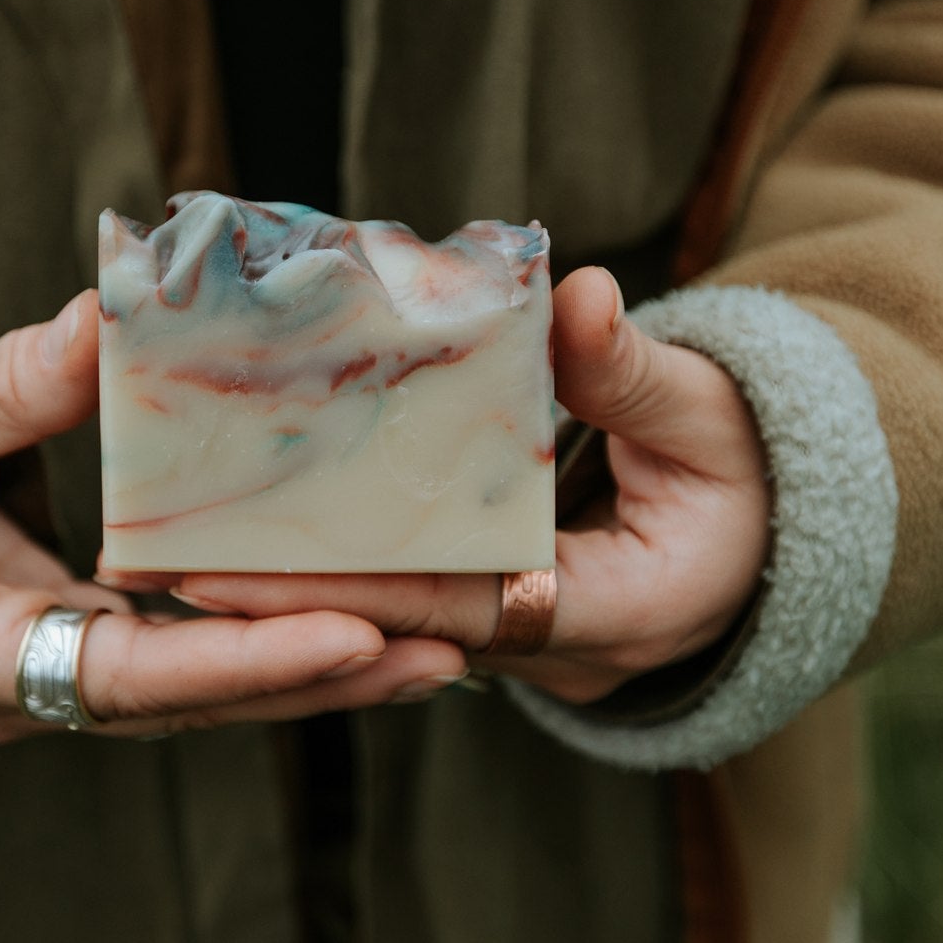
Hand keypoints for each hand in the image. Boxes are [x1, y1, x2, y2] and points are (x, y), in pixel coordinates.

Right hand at [0, 293, 465, 742]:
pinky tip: (366, 623)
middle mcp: (23, 695)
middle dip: (317, 682)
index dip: (240, 663)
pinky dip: (276, 648)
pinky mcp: (87, 659)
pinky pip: (192, 666)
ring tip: (441, 646)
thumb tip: (105, 318)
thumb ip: (1, 387)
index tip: (351, 634)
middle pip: (190, 706)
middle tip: (445, 652)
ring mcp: (57, 689)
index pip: (120, 678)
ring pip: (203, 697)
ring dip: (319, 675)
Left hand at [140, 268, 770, 705]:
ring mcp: (523, 643)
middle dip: (283, 600)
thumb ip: (635, 370)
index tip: (243, 565)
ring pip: (391, 621)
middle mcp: (554, 648)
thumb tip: (574, 294)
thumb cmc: (757, 474)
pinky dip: (329, 570)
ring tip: (170, 552)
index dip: (351, 587)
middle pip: (399, 626)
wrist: (779, 543)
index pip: (463, 608)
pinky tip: (245, 530)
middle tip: (163, 563)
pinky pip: (405, 598)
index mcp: (615, 611)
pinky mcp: (498, 617)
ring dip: (289, 593)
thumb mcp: (713, 415)